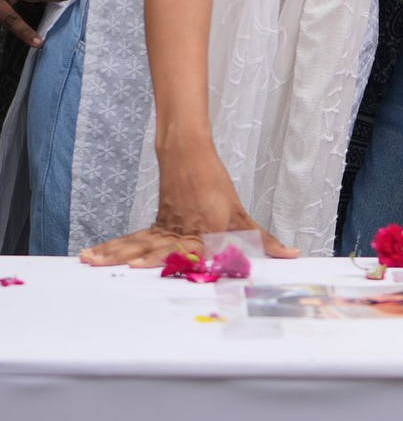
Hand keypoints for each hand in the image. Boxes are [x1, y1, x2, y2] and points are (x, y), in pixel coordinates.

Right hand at [79, 139, 296, 265]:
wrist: (189, 154)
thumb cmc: (216, 188)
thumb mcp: (242, 215)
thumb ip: (264, 240)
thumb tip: (293, 254)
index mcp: (204, 230)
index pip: (193, 250)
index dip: (177, 260)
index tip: (154, 266)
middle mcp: (181, 229)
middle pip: (158, 247)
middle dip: (138, 258)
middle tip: (118, 267)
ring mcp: (164, 226)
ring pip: (138, 242)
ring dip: (115, 253)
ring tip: (91, 261)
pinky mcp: (154, 224)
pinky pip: (131, 239)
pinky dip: (112, 247)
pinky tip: (92, 255)